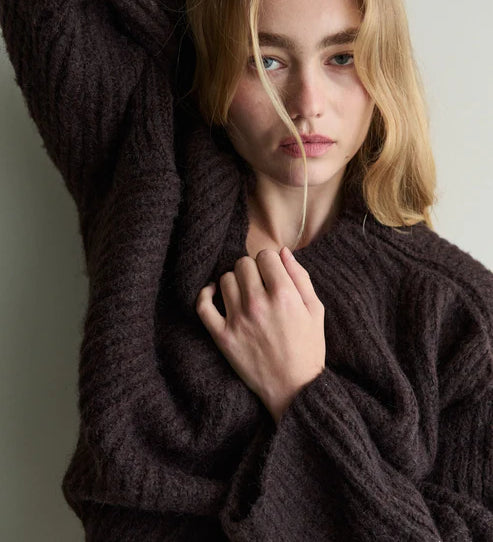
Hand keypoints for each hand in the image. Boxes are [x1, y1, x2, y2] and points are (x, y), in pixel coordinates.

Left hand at [195, 246, 325, 422]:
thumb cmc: (308, 349)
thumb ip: (301, 278)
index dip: (269, 261)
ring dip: (234, 282)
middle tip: (258, 283)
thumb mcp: (315, 311)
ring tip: (243, 293)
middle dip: (252, 269)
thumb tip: (284, 252)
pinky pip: (203, 305)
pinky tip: (213, 293)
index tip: (271, 272)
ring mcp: (237, 320)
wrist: (293, 389)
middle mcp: (258, 303)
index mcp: (284, 295)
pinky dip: (205, 295)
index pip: (265, 256)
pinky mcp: (222, 336)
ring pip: (224, 280)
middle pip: (243, 264)